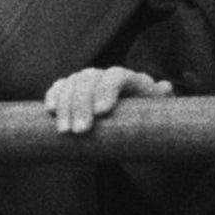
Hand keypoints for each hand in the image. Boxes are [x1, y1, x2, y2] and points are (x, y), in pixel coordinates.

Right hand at [42, 65, 169, 135]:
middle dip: (81, 104)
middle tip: (80, 132)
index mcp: (136, 82)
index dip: (107, 89)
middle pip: (90, 79)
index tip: (101, 113)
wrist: (140, 138)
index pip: (117, 75)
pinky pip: (61, 87)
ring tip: (65, 131)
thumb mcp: (161, 125)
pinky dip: (54, 96)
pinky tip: (50, 110)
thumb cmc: (153, 133)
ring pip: (73, 82)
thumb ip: (162, 111)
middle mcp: (111, 77)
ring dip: (65, 105)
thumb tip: (164, 87)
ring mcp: (93, 83)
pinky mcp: (76, 93)